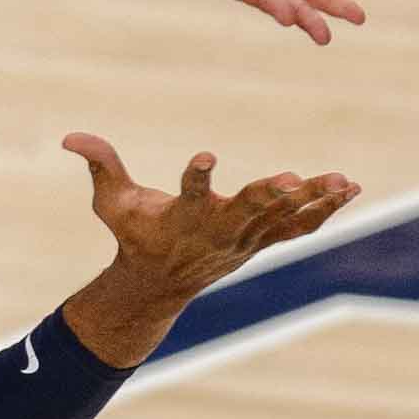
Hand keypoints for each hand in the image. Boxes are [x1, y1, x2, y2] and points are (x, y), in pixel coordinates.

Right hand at [62, 131, 359, 307]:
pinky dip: (325, 209)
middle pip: (244, 212)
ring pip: (280, 219)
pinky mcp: (262, 241)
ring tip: (340, 179)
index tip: (205, 156)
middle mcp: (216, 232)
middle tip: (288, 179)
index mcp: (179, 219)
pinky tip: (349, 188)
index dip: (195, 176)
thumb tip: (70, 136)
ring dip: (310, 200)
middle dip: (266, 196)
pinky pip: (299, 227)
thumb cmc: (133, 233)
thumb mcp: (109, 201)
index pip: (187, 195)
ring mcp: (244, 240)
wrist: (159, 282)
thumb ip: (99, 164)